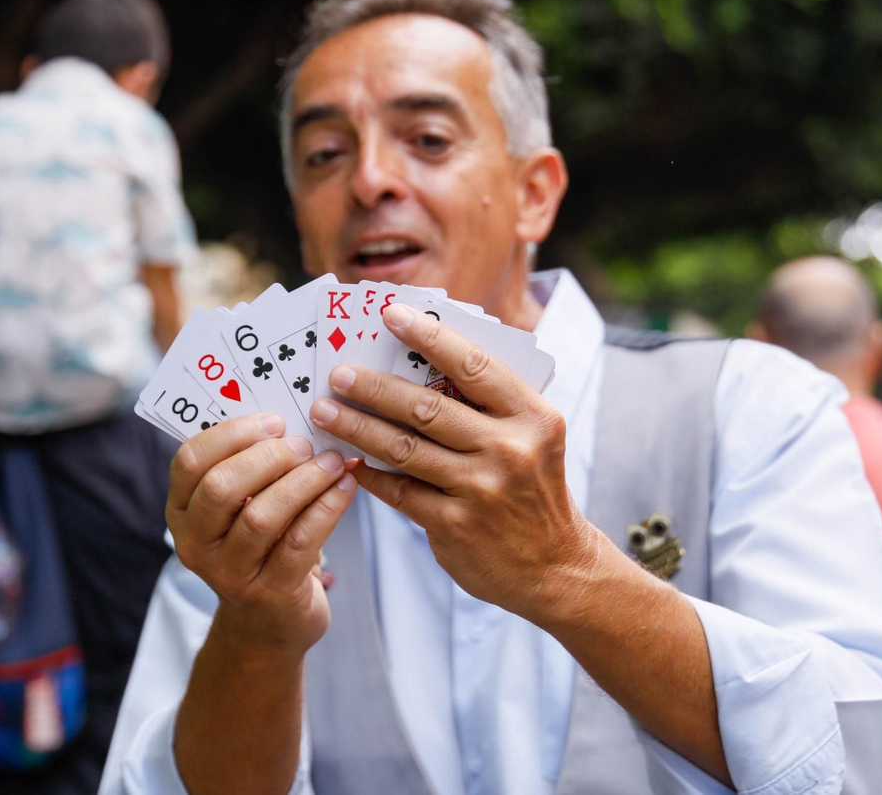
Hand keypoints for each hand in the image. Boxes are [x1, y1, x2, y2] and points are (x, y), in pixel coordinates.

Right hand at [167, 412, 359, 654]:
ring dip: (304, 480)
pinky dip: (328, 506)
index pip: (190, 461)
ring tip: (332, 462)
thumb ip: (251, 468)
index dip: (232, 434)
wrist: (269, 623)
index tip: (274, 421)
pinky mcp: (269, 593)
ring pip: (263, 515)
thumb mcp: (240, 510)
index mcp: (181, 511)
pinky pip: (300, 541)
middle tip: (305, 444)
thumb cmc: (258, 547)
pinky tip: (346, 485)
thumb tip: (296, 417)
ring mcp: (229, 573)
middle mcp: (196, 544)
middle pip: (222, 487)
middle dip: (269, 457)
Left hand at [308, 303, 603, 619]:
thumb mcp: (532, 439)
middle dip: (374, 386)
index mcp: (532, 416)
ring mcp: (481, 489)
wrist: (556, 567)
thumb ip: (488, 406)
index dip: (429, 336)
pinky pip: (400, 491)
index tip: (391, 313)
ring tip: (324, 411)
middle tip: (338, 372)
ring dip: (358, 427)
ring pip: (404, 449)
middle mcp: (510, 449)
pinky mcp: (455, 525)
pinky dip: (370, 474)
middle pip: (427, 406)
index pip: (473, 364)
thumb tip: (418, 365)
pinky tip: (348, 460)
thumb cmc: (533, 489)